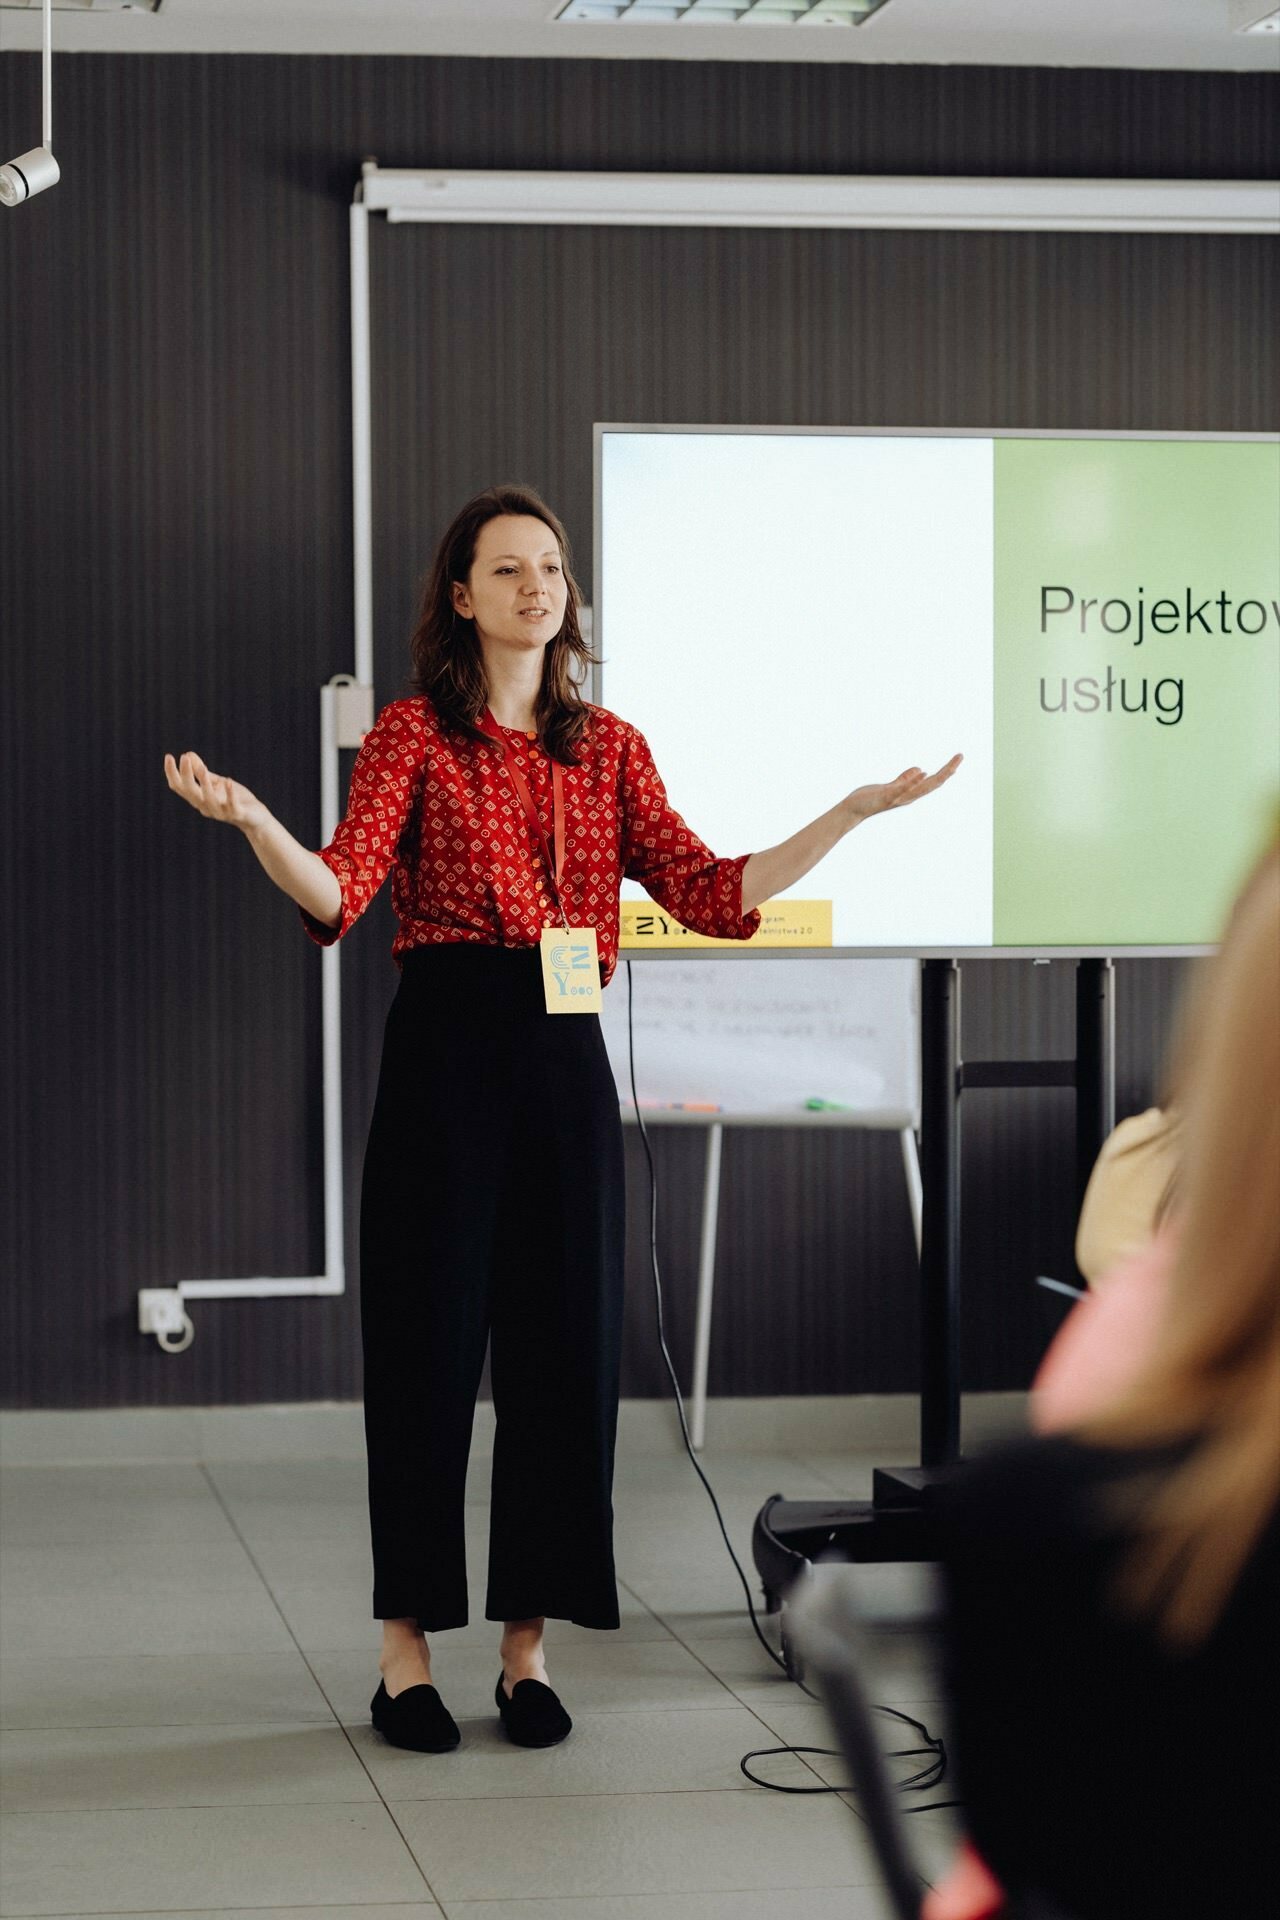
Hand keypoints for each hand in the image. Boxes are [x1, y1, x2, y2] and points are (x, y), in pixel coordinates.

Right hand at [163, 750, 267, 831]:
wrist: (256, 819)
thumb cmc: (234, 799)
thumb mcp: (216, 783)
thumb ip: (201, 772)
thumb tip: (187, 754)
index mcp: (199, 799)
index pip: (180, 787)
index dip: (172, 773)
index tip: (168, 756)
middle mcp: (206, 807)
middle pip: (191, 793)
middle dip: (186, 776)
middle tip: (183, 758)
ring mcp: (221, 812)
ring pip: (209, 800)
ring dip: (205, 784)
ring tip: (202, 768)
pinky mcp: (238, 814)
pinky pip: (232, 805)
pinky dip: (229, 794)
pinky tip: (228, 781)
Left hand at [845, 753, 962, 824]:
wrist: (852, 810)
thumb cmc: (870, 798)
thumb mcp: (890, 787)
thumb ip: (904, 779)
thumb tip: (919, 770)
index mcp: (909, 793)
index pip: (933, 782)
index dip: (946, 771)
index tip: (958, 758)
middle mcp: (907, 797)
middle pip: (933, 784)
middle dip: (948, 771)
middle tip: (960, 756)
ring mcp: (898, 797)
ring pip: (922, 788)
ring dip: (937, 776)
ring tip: (950, 766)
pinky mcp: (886, 796)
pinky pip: (901, 789)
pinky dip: (912, 781)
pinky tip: (922, 772)